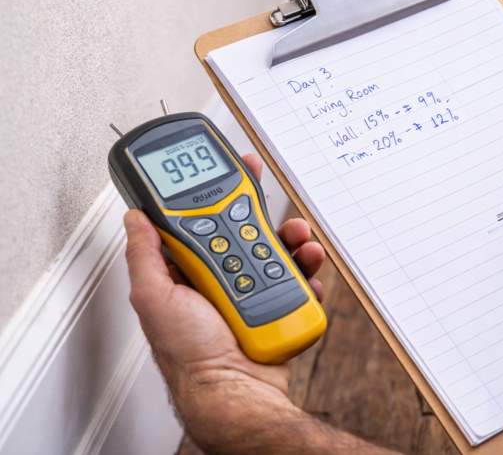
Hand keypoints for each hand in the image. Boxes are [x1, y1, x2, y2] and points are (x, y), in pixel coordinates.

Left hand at [124, 154, 393, 454]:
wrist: (232, 390)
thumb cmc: (189, 355)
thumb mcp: (153, 299)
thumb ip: (144, 256)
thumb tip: (134, 216)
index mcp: (190, 269)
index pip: (208, 217)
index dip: (224, 190)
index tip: (242, 168)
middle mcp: (223, 276)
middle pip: (253, 229)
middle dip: (272, 217)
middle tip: (281, 216)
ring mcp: (255, 289)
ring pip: (281, 250)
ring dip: (296, 243)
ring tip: (301, 246)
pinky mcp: (281, 305)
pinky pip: (301, 279)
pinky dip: (309, 275)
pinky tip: (308, 276)